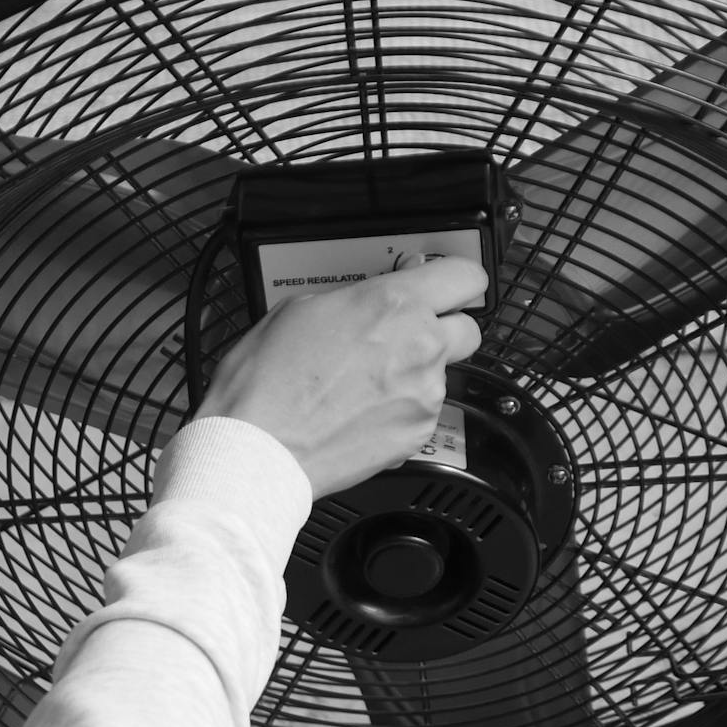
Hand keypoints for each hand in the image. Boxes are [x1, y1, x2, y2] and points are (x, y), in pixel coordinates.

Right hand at [197, 256, 487, 496]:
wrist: (259, 450)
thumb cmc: (266, 382)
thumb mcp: (299, 309)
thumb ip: (355, 297)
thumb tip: (377, 295)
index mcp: (392, 303)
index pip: (466, 276)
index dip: (457, 280)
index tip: (447, 286)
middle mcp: (420, 345)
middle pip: (467, 329)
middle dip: (443, 329)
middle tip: (405, 336)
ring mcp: (424, 394)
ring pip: (440, 374)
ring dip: (414, 374)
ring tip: (363, 384)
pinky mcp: (418, 435)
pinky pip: (423, 413)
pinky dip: (401, 411)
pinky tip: (362, 412)